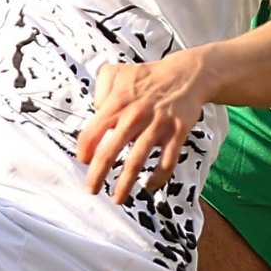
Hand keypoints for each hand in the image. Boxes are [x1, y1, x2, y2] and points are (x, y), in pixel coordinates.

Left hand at [76, 51, 210, 204]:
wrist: (186, 74)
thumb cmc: (148, 77)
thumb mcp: (116, 72)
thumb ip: (99, 90)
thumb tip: (95, 112)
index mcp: (117, 103)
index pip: (91, 133)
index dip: (84, 151)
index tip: (84, 162)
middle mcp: (134, 116)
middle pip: (109, 153)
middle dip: (97, 176)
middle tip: (92, 189)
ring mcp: (156, 126)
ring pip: (136, 162)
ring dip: (125, 185)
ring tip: (118, 198)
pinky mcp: (177, 133)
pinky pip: (166, 162)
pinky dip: (157, 178)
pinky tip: (149, 185)